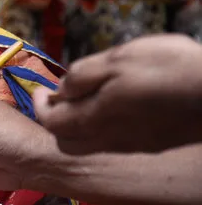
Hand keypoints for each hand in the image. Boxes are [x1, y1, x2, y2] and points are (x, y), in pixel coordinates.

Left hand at [33, 34, 201, 153]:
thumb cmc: (166, 69)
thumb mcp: (117, 60)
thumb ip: (82, 77)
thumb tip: (60, 90)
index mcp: (93, 119)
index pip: (50, 122)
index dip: (40, 105)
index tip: (41, 89)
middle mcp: (107, 139)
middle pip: (67, 136)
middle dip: (56, 115)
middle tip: (58, 94)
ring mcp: (131, 144)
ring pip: (90, 139)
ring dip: (79, 119)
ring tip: (85, 96)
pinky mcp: (151, 142)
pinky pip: (112, 138)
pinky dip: (101, 123)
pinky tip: (115, 104)